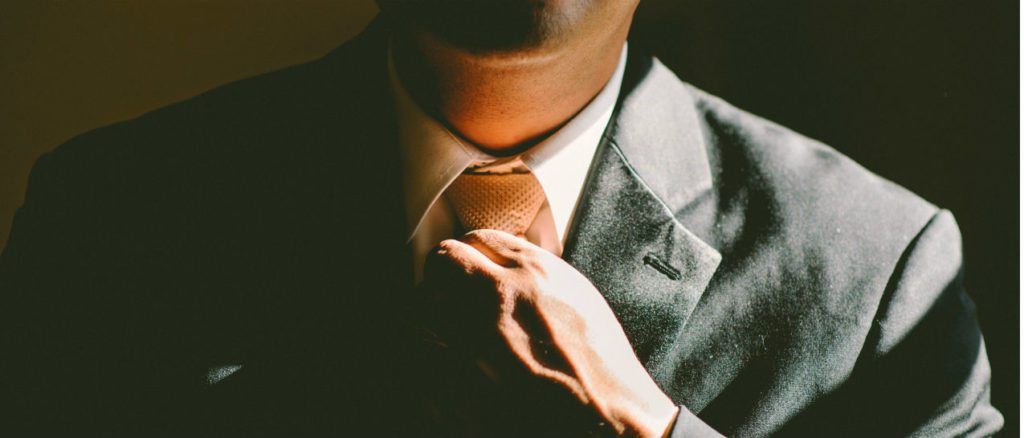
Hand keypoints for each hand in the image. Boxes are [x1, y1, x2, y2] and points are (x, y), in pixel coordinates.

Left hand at [424, 229, 678, 437]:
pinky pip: (421, 348)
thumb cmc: (600, 363)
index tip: (470, 262)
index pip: (478, 238)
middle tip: (448, 287)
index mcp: (533, 273)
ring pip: (423, 303)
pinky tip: (445, 356)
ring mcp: (472, 337)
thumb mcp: (579, 297)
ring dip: (432, 309)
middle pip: (443, 263)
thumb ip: (537, 273)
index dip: (471, 251)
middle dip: (443, 273)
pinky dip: (428, 349)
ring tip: (445, 322)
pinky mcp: (457, 377)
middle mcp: (497, 296)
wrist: (602, 416)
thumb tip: (506, 261)